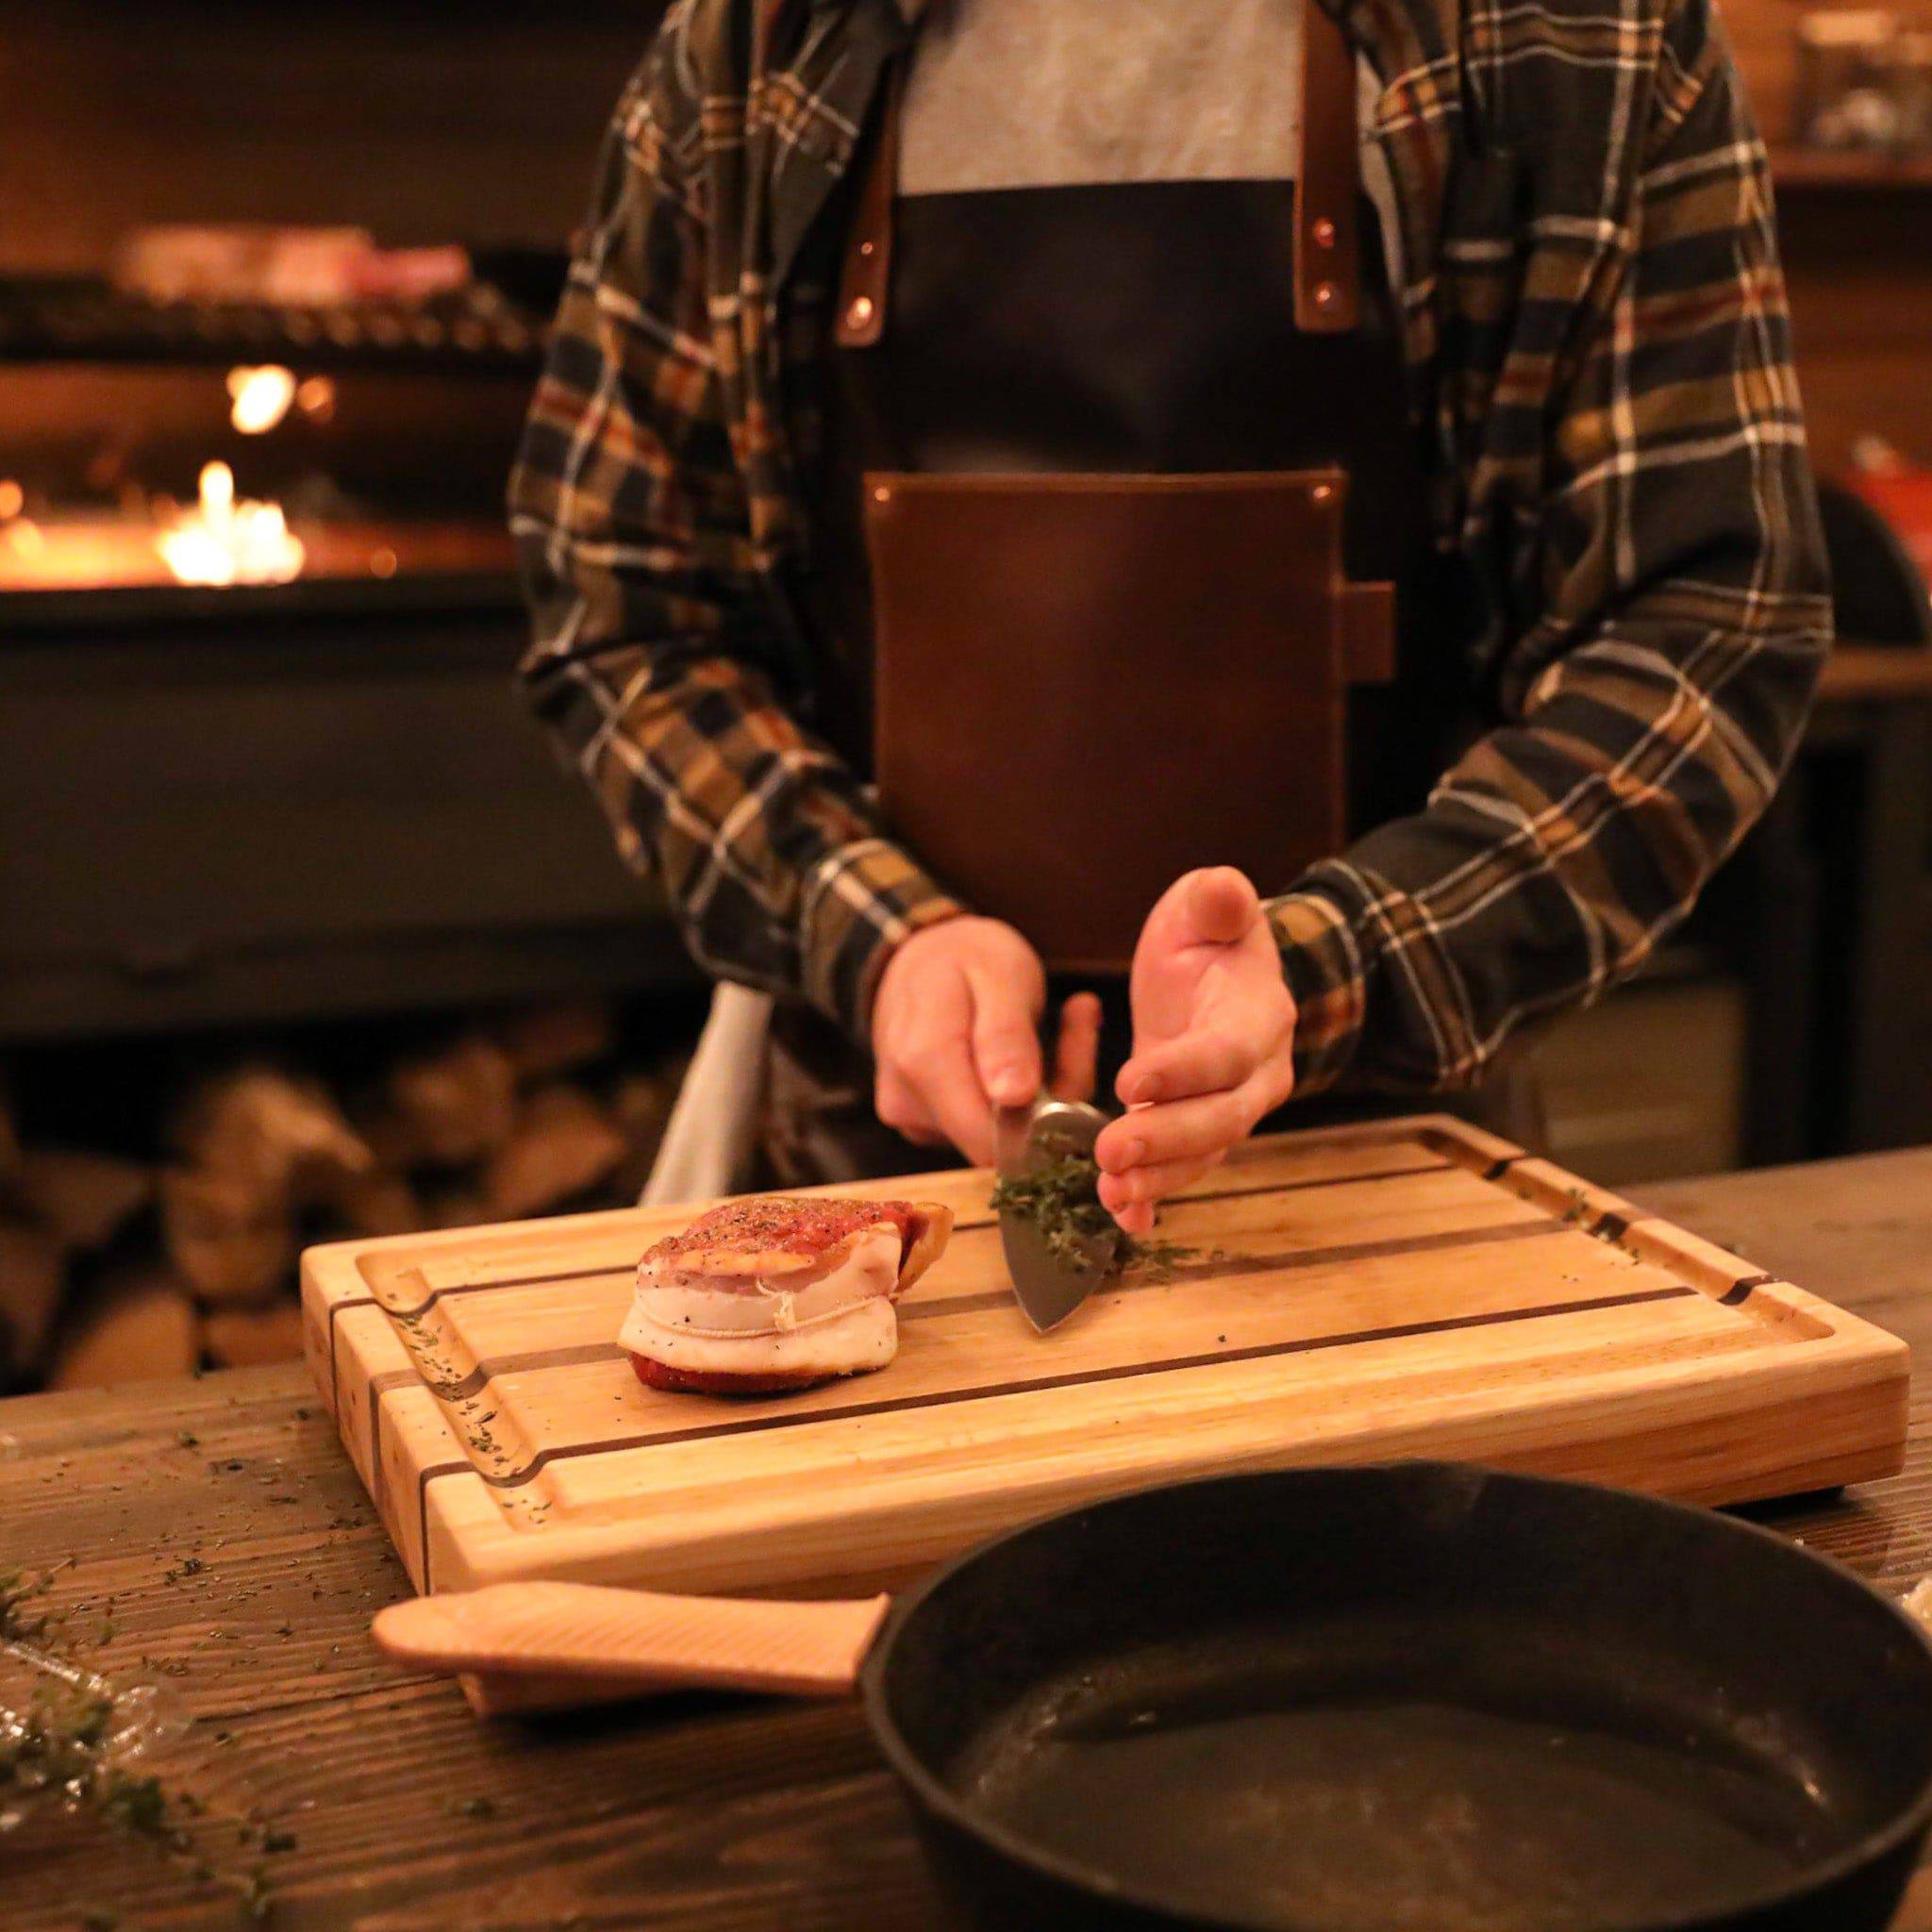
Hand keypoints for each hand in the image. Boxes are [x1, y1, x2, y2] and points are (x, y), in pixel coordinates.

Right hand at [872, 918, 1101, 1165]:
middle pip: (1003, 1140)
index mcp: (923, 1062)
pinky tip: (1030, 1047)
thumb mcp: (999, 974)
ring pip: (1002, 1135)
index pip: (991, 1140)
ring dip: (1044, 1092)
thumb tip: (1014, 1097)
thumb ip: (1004, 1033)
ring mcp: (914, 1119)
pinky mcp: (928, 1124)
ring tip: (1062, 1023)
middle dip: (1054, 1094)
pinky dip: (1020, 1096)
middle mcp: (909, 1103)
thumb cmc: (964, 957)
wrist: (919, 957)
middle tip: (1079, 1021)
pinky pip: (988, 1126)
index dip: (1044, 1116)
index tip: (1076, 1047)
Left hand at [1094, 868, 1295, 1236]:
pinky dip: (1155, 1200)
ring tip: (1109, 1194)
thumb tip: (1225, 889)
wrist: (1217, 976)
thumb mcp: (1205, 907)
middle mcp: (1257, 1074)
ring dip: (1158, 1180)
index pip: (1227, 1051)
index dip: (1185, 1070)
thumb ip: (1216, 901)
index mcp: (1259, 1015)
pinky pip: (1184, 1171)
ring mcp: (1231, 1110)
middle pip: (1220, 1118)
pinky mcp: (1200, 1133)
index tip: (1131, 1081)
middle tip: (1109, 1153)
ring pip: (1202, 1155)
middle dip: (1166, 1140)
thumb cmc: (1208, 938)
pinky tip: (1122, 1220)